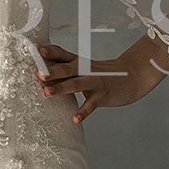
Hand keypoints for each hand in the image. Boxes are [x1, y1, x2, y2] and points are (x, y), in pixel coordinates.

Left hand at [34, 43, 161, 122]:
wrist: (132, 76)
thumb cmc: (101, 74)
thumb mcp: (84, 69)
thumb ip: (65, 71)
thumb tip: (40, 76)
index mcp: (78, 61)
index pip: (61, 53)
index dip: (49, 51)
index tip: (35, 49)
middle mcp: (85, 69)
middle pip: (67, 68)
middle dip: (52, 70)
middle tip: (37, 73)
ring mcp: (95, 82)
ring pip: (76, 84)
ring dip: (61, 88)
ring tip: (46, 92)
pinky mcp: (103, 95)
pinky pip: (91, 105)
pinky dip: (83, 112)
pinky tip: (74, 119)